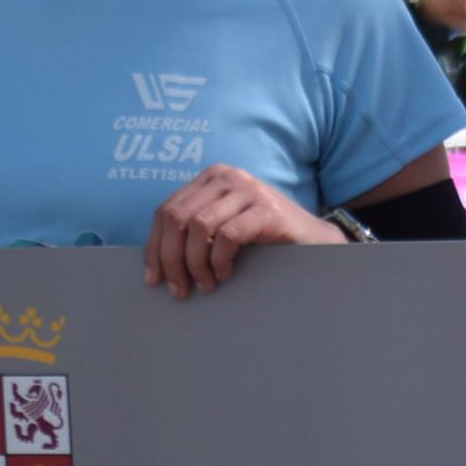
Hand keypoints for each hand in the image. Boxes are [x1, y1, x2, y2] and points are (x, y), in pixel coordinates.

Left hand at [143, 165, 337, 299]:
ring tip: (205, 284)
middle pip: (177, 219)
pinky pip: (228, 236)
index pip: (166, 211)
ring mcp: (249, 189)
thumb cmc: (262, 238)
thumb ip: (193, 229)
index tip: (153, 279)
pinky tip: (225, 273)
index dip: (154, 248)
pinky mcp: (267, 209)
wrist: (312, 240)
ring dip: (196, 264)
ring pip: (199, 227)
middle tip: (178, 289)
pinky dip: (220, 260)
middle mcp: (228, 176)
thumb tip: (155, 260)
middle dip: (171, 259)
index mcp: (211, 177)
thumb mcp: (222, 225)